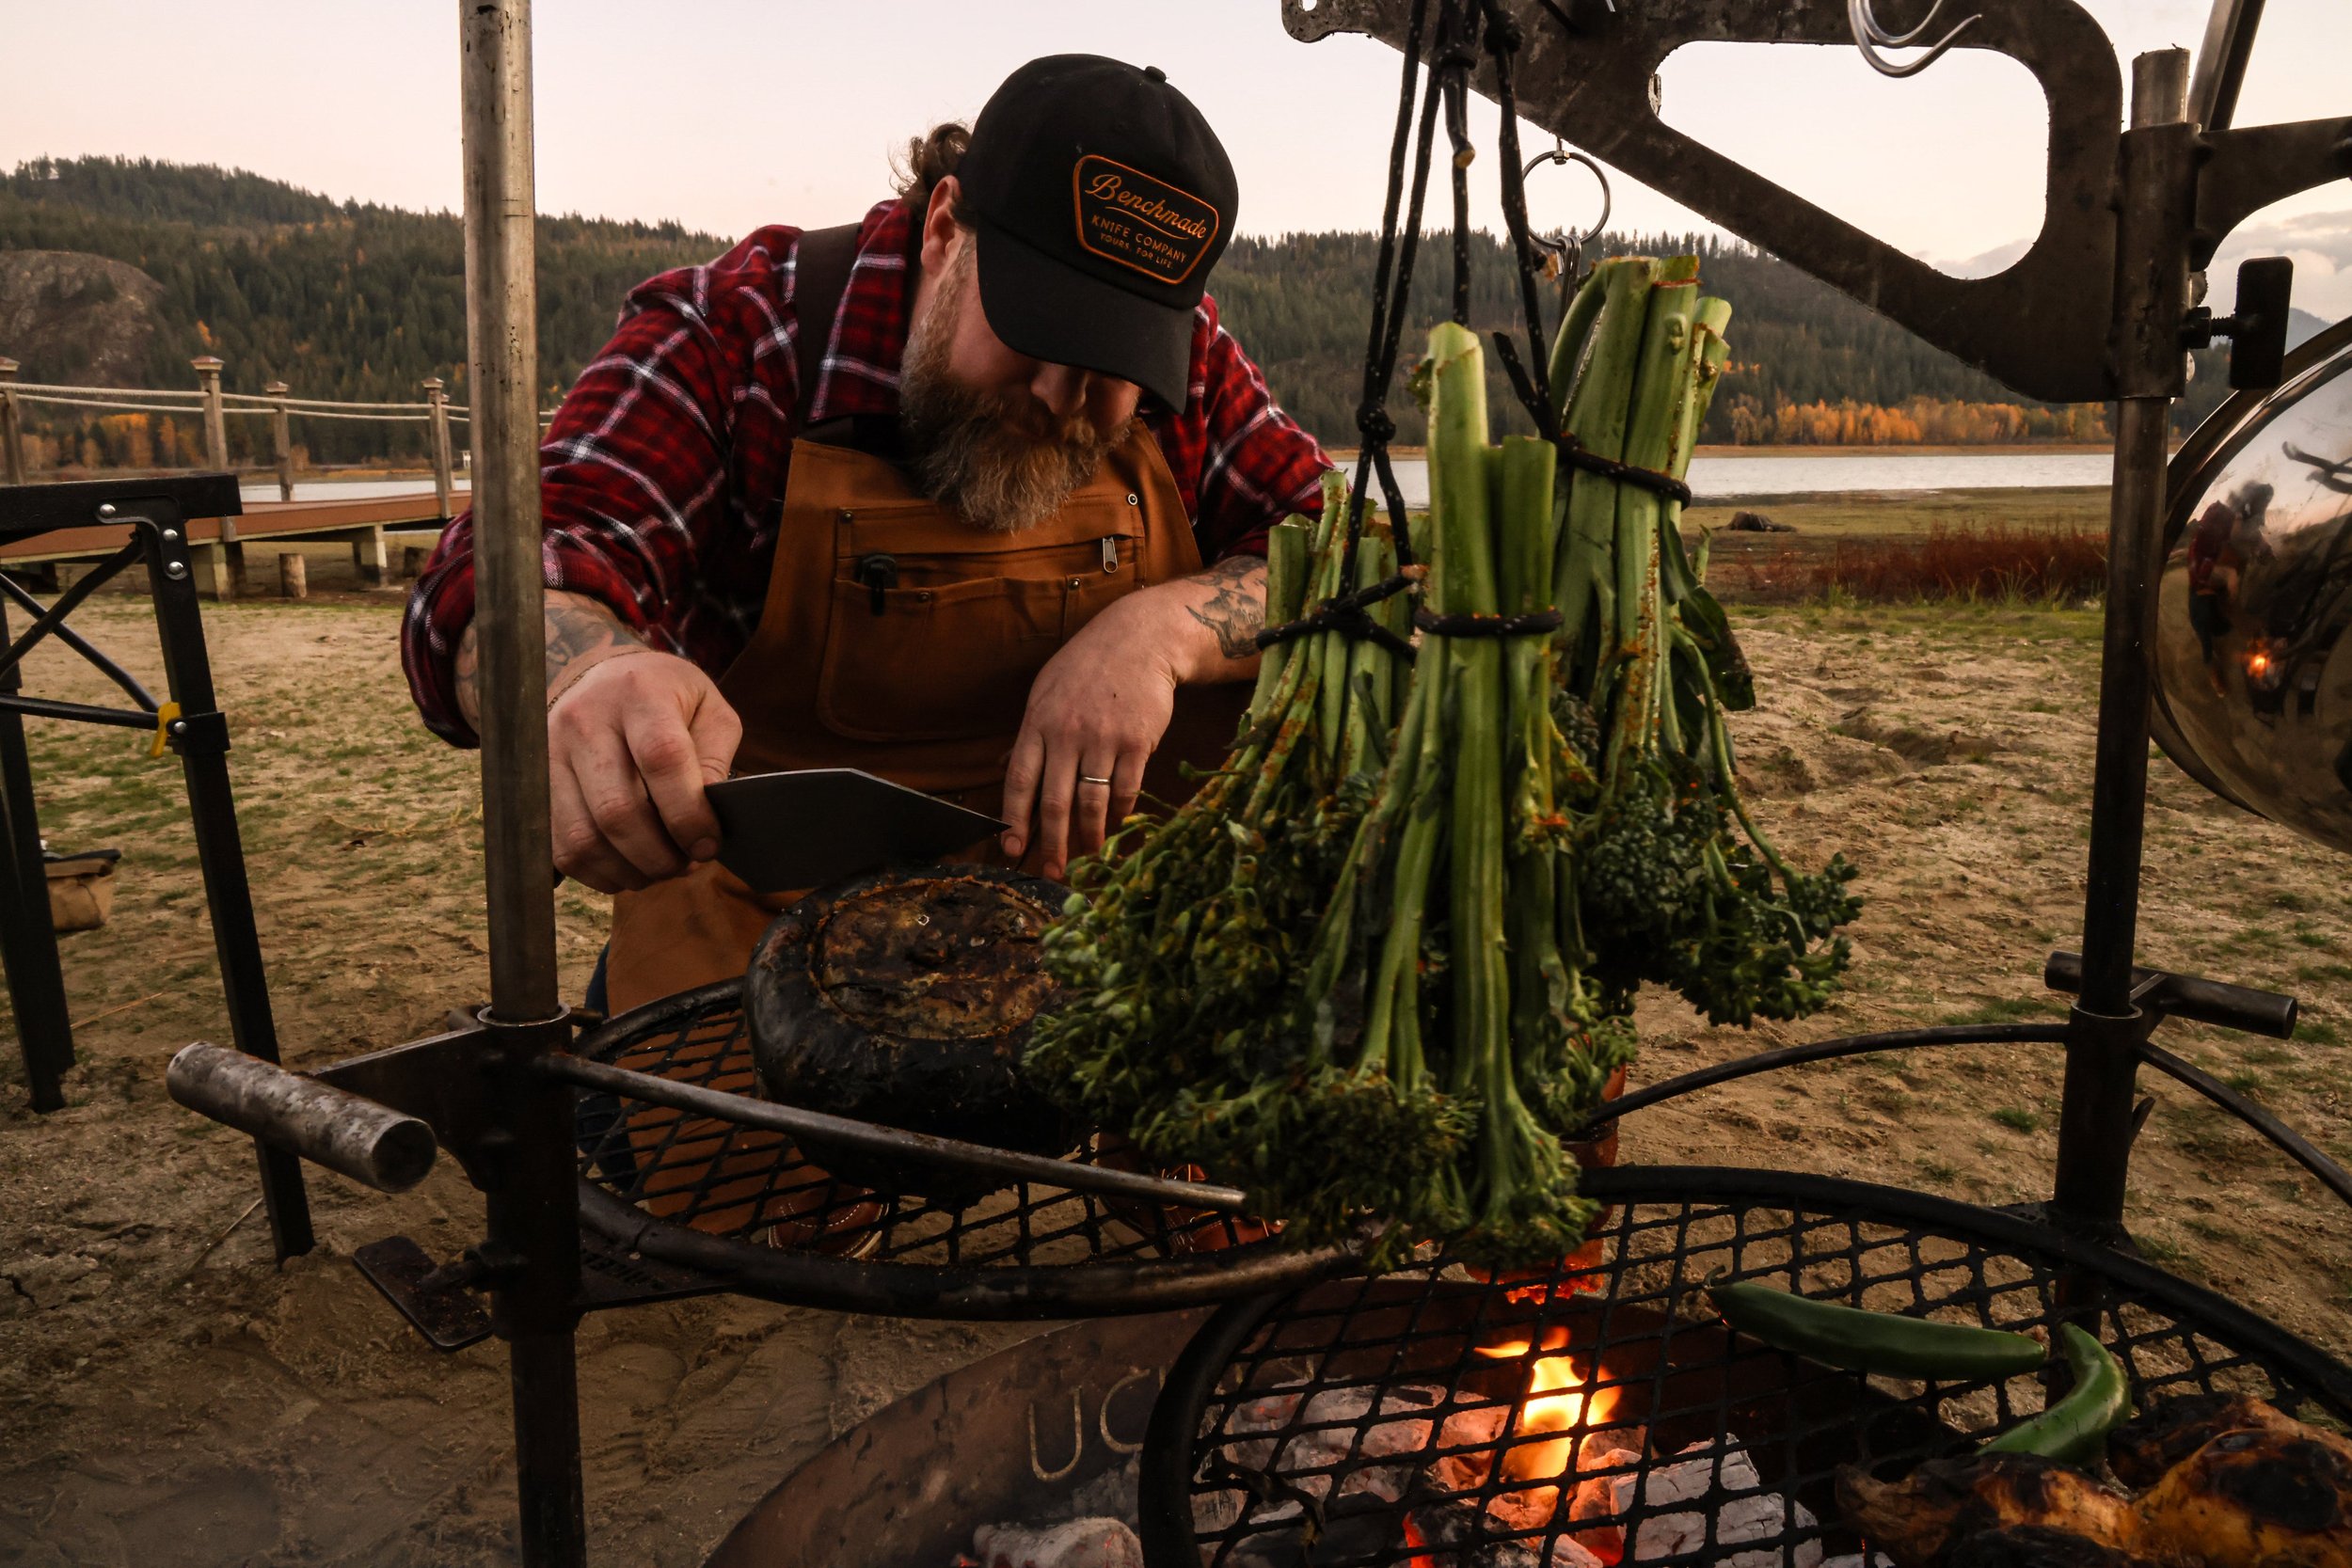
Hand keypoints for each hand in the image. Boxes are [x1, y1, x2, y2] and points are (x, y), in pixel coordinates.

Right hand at [547, 651, 742, 892]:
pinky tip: (629, 867)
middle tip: (687, 864)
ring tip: (661, 868)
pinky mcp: (535, 787)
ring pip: (584, 838)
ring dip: (630, 870)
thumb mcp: (708, 710)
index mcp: (638, 693)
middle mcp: (584, 720)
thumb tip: (709, 815)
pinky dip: (600, 873)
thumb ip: (715, 758)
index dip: (688, 814)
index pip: (662, 759)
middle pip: (618, 809)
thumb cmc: (668, 700)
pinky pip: (562, 850)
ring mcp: (550, 754)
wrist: (605, 679)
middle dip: (660, 854)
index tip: (708, 845)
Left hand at [999, 594, 1181, 880]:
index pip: (1019, 780)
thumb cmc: (1087, 667)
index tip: (1011, 849)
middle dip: (1052, 844)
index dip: (1014, 819)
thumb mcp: (1046, 692)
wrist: (1140, 639)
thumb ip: (1028, 735)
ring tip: (1087, 854)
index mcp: (1038, 723)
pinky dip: (1120, 813)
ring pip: (1092, 802)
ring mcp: (1103, 739)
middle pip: (1055, 802)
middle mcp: (1067, 734)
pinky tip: (1116, 823)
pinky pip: (1126, 790)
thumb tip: (1002, 769)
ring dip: (1089, 836)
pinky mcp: (1137, 743)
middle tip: (1051, 872)